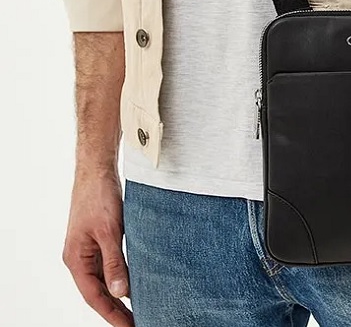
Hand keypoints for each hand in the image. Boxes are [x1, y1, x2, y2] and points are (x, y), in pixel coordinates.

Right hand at [62, 173, 133, 326]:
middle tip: (140, 322)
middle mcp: (80, 258)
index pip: (95, 296)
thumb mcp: (110, 231)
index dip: (112, 314)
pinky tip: (136, 284)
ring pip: (105, 280)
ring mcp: (89, 250)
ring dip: (121, 295)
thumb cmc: (99, 197)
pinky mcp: (100, 241)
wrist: (97, 171)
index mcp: (76, 259)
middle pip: (99, 292)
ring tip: (141, 310)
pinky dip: (123, 277)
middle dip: (117, 310)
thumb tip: (122, 292)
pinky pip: (110, 266)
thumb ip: (115, 262)